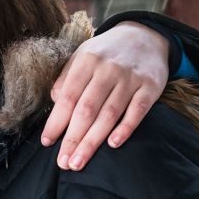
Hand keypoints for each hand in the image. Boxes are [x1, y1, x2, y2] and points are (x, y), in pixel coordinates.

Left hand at [42, 21, 168, 169]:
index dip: (56, 121)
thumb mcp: (82, 56)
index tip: (47, 142)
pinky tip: (112, 145)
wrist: (145, 36)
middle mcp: (107, 69)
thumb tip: (55, 102)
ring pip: (109, 114)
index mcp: (86, 60)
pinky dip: (125, 128)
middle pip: (86, 109)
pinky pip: (137, 111)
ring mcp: (130, 78)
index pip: (68, 97)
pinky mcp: (151, 86)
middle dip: (73, 138)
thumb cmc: (106, 53)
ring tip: (79, 162)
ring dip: (93, 141)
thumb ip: (67, 78)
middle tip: (63, 162)